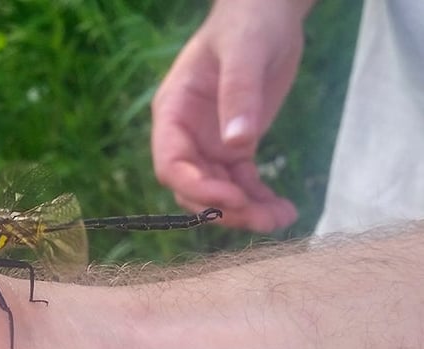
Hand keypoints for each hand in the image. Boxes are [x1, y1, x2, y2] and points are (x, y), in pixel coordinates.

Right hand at [151, 0, 314, 231]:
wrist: (268, 11)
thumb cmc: (248, 22)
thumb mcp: (244, 51)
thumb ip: (239, 95)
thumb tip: (238, 145)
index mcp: (174, 112)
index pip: (170, 164)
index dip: (195, 187)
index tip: (232, 197)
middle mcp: (186, 134)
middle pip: (192, 187)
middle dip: (223, 207)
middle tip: (261, 219)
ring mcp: (209, 142)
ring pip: (218, 191)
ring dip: (245, 211)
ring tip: (280, 219)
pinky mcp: (236, 146)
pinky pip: (242, 182)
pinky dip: (260, 199)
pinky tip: (285, 210)